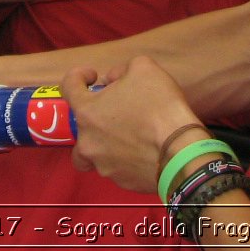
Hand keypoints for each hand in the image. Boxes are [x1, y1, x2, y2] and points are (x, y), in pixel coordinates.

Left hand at [65, 56, 199, 194]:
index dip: (78, 77)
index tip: (93, 77)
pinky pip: (117, 166)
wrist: (181, 152)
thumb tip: (112, 81)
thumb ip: (121, 70)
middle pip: (81, 128)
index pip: (68, 87)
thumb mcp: (144, 68)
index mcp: (87, 112)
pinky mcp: (121, 182)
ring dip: (108, 141)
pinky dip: (126, 157)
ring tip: (131, 133)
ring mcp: (103, 166)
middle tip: (117, 110)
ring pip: (97, 152)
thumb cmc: (159, 106)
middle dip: (95, 117)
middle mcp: (88, 142)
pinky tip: (144, 149)